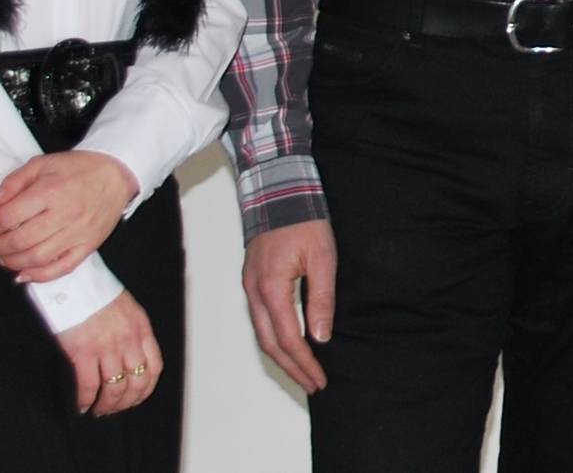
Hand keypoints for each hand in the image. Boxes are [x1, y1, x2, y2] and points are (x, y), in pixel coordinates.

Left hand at [0, 150, 139, 282]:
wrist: (117, 174)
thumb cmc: (79, 168)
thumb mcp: (43, 163)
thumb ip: (14, 181)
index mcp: (50, 191)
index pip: (9, 217)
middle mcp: (64, 214)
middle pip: (19, 241)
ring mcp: (78, 233)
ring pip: (36, 258)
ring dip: (12, 262)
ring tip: (3, 256)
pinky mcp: (87, 246)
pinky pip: (61, 268)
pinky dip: (39, 276)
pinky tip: (24, 273)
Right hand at [56, 290, 162, 415]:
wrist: (74, 282)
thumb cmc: (97, 295)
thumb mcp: (128, 310)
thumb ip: (134, 333)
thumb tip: (133, 360)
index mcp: (141, 328)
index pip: (154, 367)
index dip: (146, 389)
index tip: (136, 397)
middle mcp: (128, 340)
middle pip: (136, 382)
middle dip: (126, 402)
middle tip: (115, 409)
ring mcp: (106, 347)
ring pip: (114, 388)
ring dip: (107, 405)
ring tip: (99, 410)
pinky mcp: (83, 352)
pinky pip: (89, 386)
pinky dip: (86, 401)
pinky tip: (82, 405)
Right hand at [243, 219, 336, 393]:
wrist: (279, 190)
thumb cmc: (302, 218)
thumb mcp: (323, 257)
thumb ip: (321, 299)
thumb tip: (320, 336)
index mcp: (271, 287)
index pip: (287, 338)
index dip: (304, 363)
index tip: (319, 379)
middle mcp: (254, 291)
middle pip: (269, 344)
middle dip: (291, 368)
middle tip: (312, 383)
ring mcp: (249, 286)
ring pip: (261, 334)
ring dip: (281, 356)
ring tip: (302, 370)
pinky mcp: (251, 280)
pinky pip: (259, 319)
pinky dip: (273, 338)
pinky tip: (289, 343)